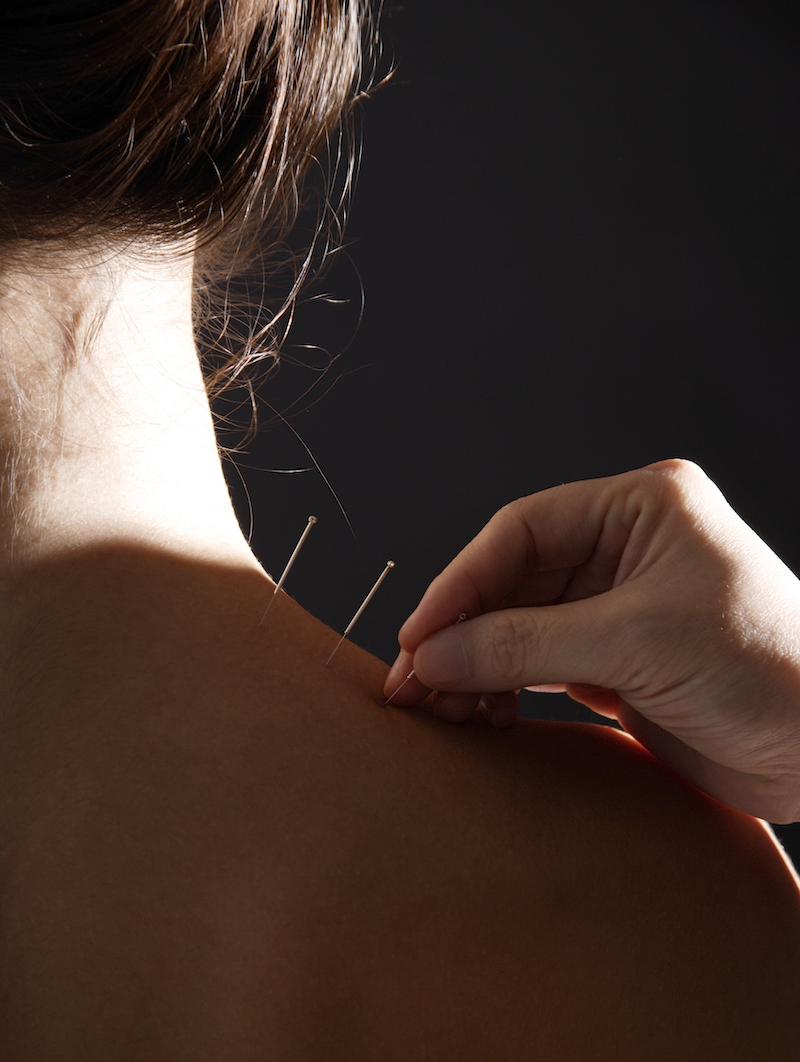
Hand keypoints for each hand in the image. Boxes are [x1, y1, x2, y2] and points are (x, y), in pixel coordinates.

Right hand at [385, 460, 799, 821]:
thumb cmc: (769, 668)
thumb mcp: (635, 643)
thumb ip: (523, 644)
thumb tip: (434, 654)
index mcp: (642, 508)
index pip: (522, 530)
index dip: (462, 582)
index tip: (419, 634)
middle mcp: (628, 548)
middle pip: (515, 579)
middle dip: (462, 630)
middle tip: (414, 680)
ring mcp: (623, 606)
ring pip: (522, 625)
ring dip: (478, 664)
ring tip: (441, 707)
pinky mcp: (622, 660)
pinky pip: (543, 664)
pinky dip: (507, 688)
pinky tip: (484, 714)